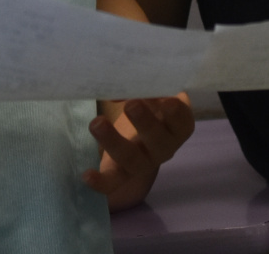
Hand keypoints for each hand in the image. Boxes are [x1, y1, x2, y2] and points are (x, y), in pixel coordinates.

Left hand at [83, 94, 194, 209]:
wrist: (142, 127)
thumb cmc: (152, 101)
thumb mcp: (154, 91)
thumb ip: (143, 87)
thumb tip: (116, 91)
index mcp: (179, 124)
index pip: (181, 119)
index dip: (175, 111)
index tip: (167, 100)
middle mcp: (165, 147)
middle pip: (158, 140)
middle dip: (145, 122)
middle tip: (132, 104)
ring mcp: (145, 162)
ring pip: (132, 159)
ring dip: (114, 141)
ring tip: (97, 123)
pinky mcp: (123, 173)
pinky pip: (113, 182)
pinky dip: (101, 182)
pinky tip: (86, 175)